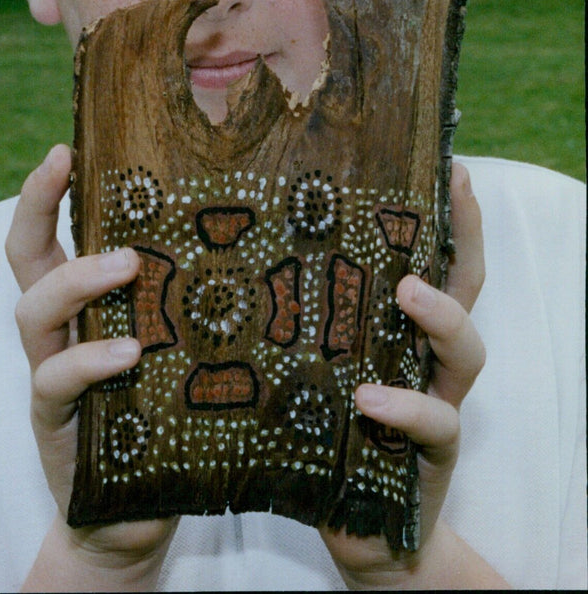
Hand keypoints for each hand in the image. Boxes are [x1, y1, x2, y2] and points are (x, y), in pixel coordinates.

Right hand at [6, 145, 176, 589]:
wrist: (140, 511)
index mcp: (86, 304)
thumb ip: (187, 303)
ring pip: (33, 311)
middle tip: (67, 170)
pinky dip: (89, 362)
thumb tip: (260, 240)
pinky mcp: (56, 421)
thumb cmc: (168, 414)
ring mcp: (51, 374)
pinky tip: (126, 355)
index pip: (52, 234)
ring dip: (77, 280)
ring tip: (124, 266)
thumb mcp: (176, 346)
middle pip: (24, 257)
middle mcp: (59, 330)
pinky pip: (56, 381)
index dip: (47, 190)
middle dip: (35, 205)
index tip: (65, 146)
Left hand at [320, 162, 505, 587]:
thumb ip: (291, 318)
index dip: (449, 215)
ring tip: (409, 291)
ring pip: (466, 351)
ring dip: (441, 316)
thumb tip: (222, 253)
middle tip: (457, 190)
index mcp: (396, 327)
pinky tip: (370, 398)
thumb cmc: (316, 429)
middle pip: (467, 287)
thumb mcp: (306, 363)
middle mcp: (427, 357)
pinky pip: (432, 424)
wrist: (349, 526)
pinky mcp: (430, 456)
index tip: (452, 163)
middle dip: (468, 237)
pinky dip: (404, 407)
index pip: (432, 260)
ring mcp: (436, 402)